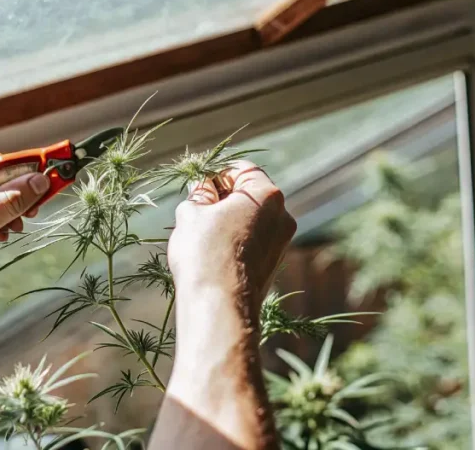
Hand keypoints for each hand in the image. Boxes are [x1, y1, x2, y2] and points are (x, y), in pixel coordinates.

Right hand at [167, 161, 296, 306]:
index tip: (198, 188)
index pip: (241, 170)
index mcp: (267, 195)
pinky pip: (254, 243)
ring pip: (251, 221)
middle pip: (250, 196)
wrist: (219, 305)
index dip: (216, 175)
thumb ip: (199, 194)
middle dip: (223, 200)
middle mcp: (283, 216)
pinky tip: (213, 256)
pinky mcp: (274, 265)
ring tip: (202, 237)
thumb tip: (204, 189)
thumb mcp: (191, 213)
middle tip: (197, 212)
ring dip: (228, 222)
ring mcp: (281, 243)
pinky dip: (235, 243)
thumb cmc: (204, 253)